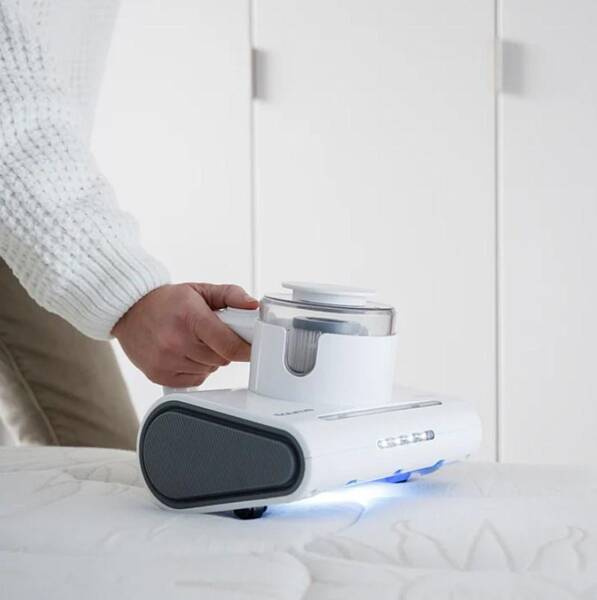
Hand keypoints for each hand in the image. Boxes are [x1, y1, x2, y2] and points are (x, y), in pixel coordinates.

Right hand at [112, 283, 258, 386]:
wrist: (129, 310)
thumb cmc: (167, 301)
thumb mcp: (201, 290)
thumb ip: (231, 295)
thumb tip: (253, 305)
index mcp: (191, 317)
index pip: (229, 345)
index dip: (246, 349)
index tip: (252, 347)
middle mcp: (176, 341)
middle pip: (222, 359)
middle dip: (224, 348)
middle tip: (213, 334)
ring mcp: (166, 360)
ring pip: (210, 369)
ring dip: (210, 359)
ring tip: (195, 341)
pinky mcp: (158, 375)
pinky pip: (195, 380)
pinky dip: (197, 369)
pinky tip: (186, 353)